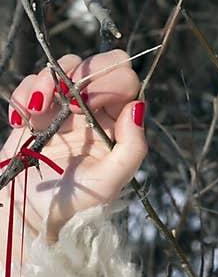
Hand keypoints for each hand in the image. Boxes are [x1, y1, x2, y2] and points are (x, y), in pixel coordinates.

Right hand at [0, 51, 146, 243]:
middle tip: (66, 99)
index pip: (126, 81)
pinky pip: (33, 82)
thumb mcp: (110, 181)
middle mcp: (95, 107)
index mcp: (118, 120)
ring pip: (66, 66)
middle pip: (100, 64)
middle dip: (83, 73)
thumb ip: (132, 147)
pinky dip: (25, 94)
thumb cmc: (74, 200)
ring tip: (37, 108)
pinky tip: (21, 121)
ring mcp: (65, 104)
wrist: (29, 212)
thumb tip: (138, 107)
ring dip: (49, 80)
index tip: (88, 103)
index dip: (110, 82)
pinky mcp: (36, 107)